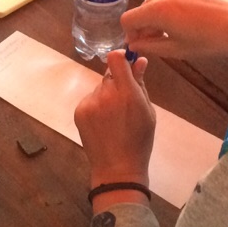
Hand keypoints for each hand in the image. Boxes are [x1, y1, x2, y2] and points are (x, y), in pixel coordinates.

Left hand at [74, 50, 154, 188]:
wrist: (117, 168)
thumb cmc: (139, 141)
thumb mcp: (147, 112)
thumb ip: (141, 84)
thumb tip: (139, 60)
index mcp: (127, 94)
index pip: (115, 59)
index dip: (120, 57)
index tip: (126, 64)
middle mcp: (106, 94)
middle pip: (109, 74)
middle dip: (117, 82)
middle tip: (124, 102)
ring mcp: (90, 103)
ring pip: (100, 88)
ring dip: (106, 95)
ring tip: (114, 118)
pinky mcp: (79, 111)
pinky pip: (90, 100)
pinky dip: (96, 106)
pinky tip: (103, 123)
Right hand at [121, 0, 227, 65]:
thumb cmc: (209, 43)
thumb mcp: (176, 50)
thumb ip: (149, 45)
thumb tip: (133, 42)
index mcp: (157, 9)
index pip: (128, 18)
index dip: (130, 32)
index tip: (140, 40)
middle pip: (146, 6)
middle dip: (149, 22)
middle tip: (163, 36)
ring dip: (165, 10)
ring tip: (184, 23)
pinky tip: (196, 10)